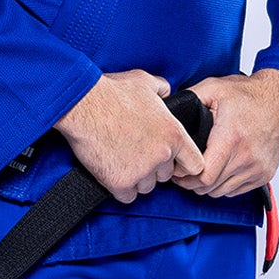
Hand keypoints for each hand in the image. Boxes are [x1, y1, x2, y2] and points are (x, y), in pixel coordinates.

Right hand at [54, 69, 205, 203]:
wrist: (83, 105)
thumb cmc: (111, 91)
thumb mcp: (145, 81)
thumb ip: (163, 90)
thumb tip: (166, 93)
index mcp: (174, 134)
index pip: (195, 164)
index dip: (184, 165)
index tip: (174, 164)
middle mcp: (161, 156)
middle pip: (165, 176)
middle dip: (154, 168)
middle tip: (136, 154)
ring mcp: (141, 172)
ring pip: (146, 187)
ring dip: (136, 179)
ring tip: (121, 160)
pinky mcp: (120, 182)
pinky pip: (127, 196)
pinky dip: (120, 188)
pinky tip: (113, 173)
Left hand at [182, 69, 278, 197]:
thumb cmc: (251, 95)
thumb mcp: (214, 88)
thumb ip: (189, 98)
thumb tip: (168, 108)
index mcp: (231, 138)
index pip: (204, 176)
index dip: (185, 176)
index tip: (177, 169)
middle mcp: (246, 157)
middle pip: (209, 187)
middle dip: (191, 182)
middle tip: (183, 172)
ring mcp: (257, 168)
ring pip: (222, 192)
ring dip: (207, 185)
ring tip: (200, 170)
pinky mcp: (264, 174)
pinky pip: (236, 191)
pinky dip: (224, 185)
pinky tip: (219, 171)